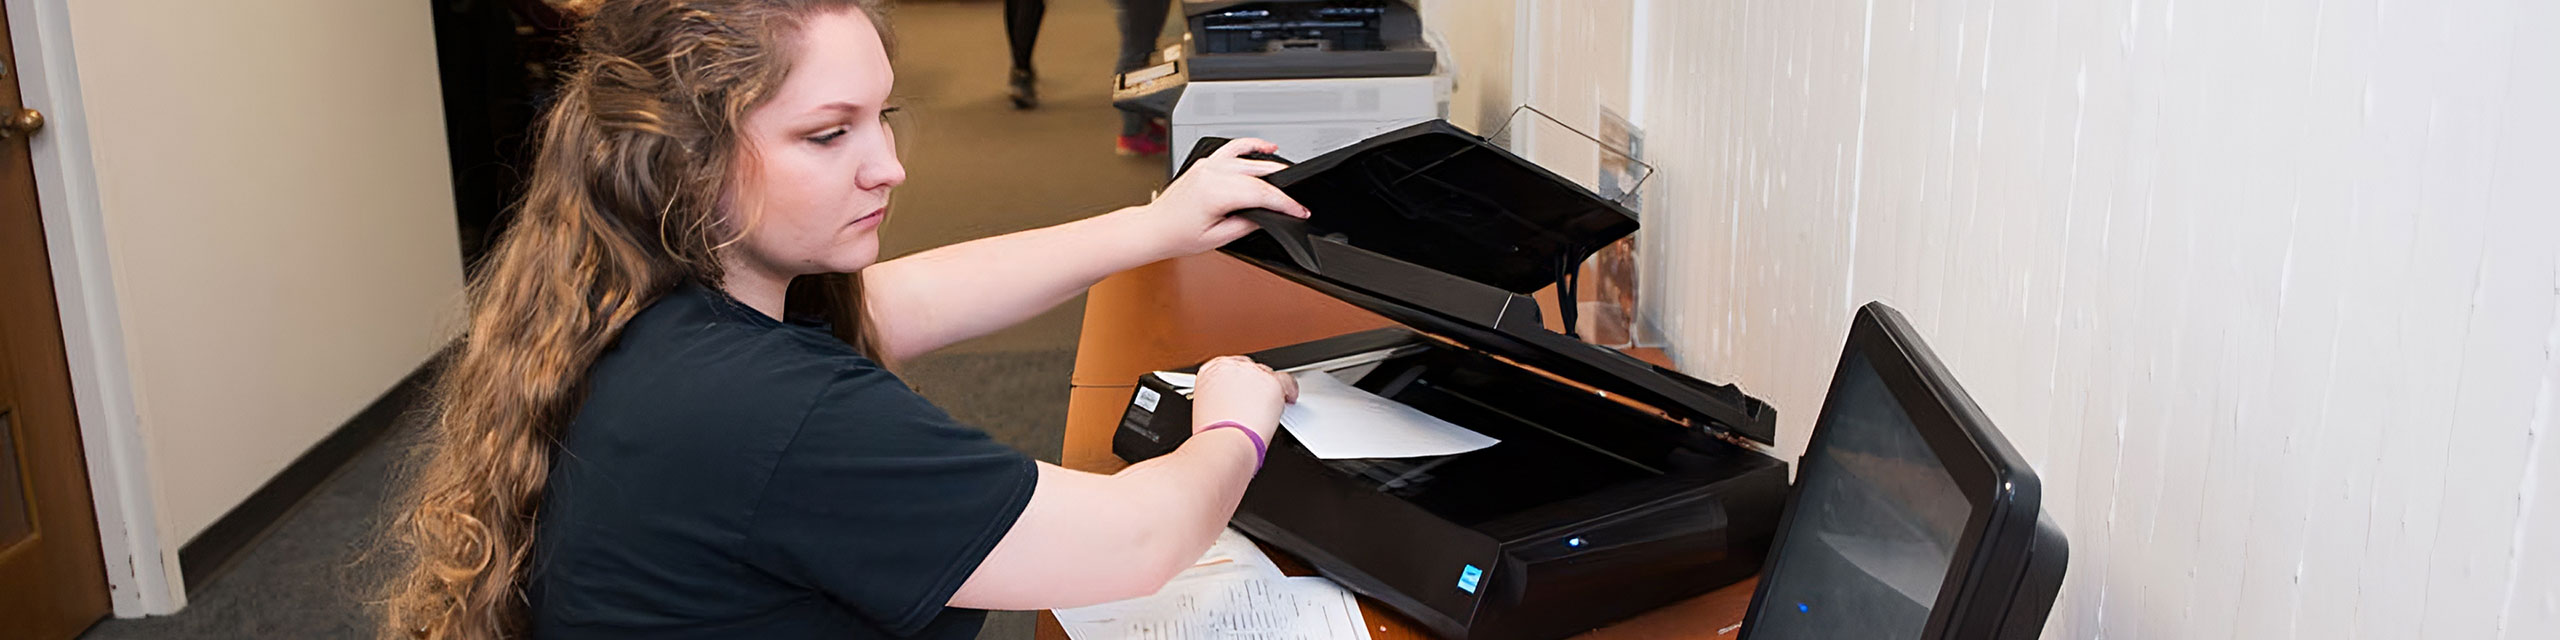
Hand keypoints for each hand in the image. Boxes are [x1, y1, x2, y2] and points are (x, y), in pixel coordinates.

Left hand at [1139, 138, 1311, 257]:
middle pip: (1258, 174)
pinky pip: (1232, 148)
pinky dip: (1251, 146)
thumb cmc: (1176, 235)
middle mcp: (1211, 173)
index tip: (1299, 210)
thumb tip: (1266, 216)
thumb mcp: (1217, 239)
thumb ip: (1247, 224)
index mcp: (1215, 192)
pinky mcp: (1205, 163)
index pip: (1261, 193)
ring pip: (1249, 158)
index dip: (1285, 203)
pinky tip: (1267, 147)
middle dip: (1283, 187)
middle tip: (1298, 201)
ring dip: (1272, 165)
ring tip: (1290, 176)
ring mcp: (1207, 164)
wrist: (1154, 227)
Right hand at [1189, 355, 1297, 441]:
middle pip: (1250, 368)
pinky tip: (1290, 399)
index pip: (1229, 366)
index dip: (1240, 380)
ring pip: (1268, 374)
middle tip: (1257, 400)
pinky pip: (1287, 381)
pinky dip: (1290, 390)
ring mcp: (1253, 373)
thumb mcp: (1207, 409)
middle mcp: (1231, 367)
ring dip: (1270, 388)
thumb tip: (1227, 404)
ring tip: (1273, 403)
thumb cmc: (1214, 434)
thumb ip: (1219, 400)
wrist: (1224, 442)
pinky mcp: (1272, 382)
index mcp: (1211, 371)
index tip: (1244, 388)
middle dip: (1255, 384)